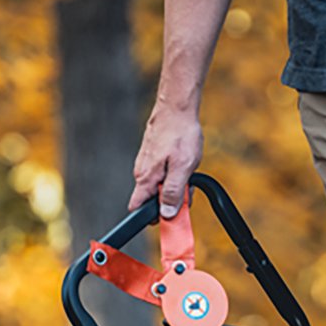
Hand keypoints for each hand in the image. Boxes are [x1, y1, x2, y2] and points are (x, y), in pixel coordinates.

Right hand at [128, 102, 202, 217]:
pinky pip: (163, 173)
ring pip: (160, 185)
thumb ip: (173, 193)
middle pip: (153, 199)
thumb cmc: (180, 135)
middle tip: (187, 189)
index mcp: (146, 179)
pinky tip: (183, 161)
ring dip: (175, 185)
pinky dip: (174, 172)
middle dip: (171, 200)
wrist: (177, 107)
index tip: (170, 218)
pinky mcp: (153, 156)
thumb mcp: (182, 168)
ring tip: (187, 169)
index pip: (137, 208)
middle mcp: (142, 172)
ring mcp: (147, 163)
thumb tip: (166, 214)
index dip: (153, 218)